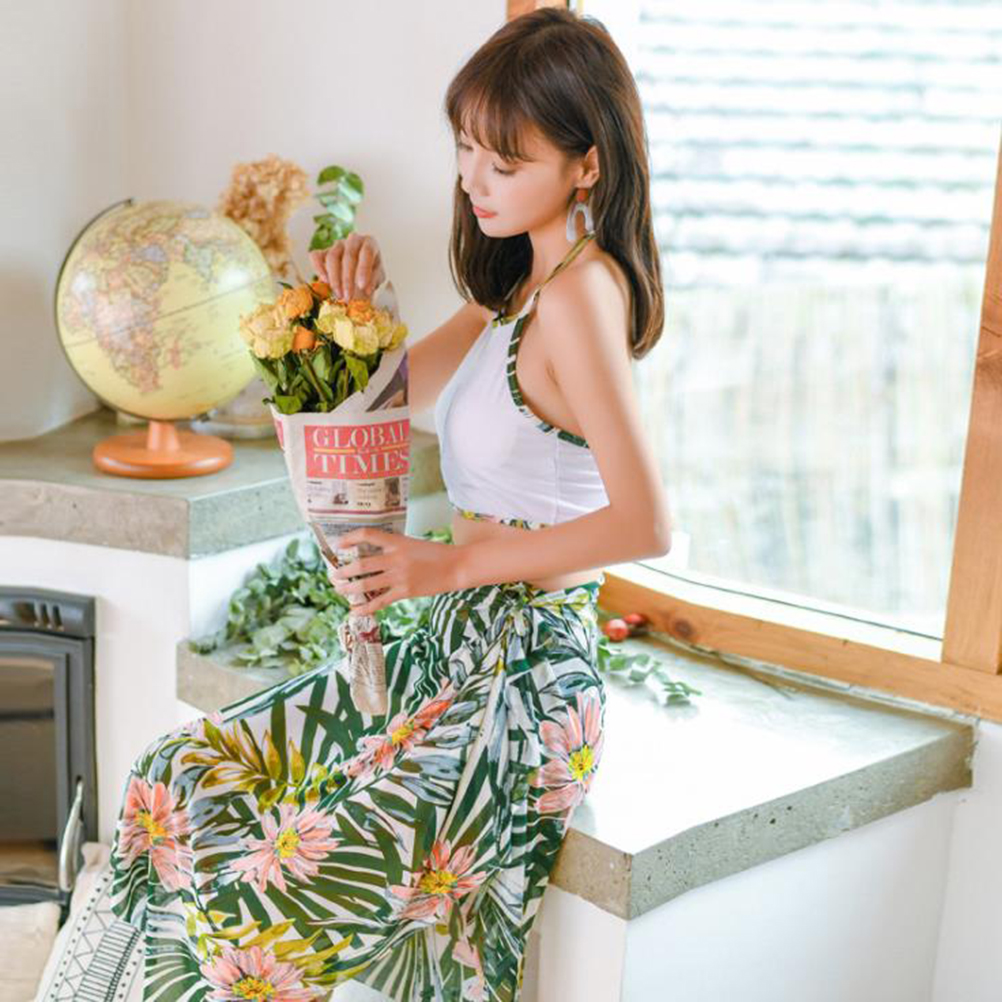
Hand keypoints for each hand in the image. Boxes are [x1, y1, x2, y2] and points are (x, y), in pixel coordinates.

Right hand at [309, 232, 385, 300]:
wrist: (360, 274)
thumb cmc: (371, 274)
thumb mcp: (378, 278)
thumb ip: (374, 281)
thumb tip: (366, 290)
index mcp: (369, 243)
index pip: (366, 251)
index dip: (364, 269)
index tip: (362, 286)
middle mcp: (353, 240)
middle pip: (348, 256)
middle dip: (348, 279)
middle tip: (349, 297)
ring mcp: (337, 245)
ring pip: (332, 257)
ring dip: (335, 278)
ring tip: (339, 295)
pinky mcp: (324, 252)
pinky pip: (316, 256)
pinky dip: (318, 268)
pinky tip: (324, 281)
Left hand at [327, 527, 460, 616]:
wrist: (457, 566)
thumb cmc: (436, 554)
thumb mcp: (412, 544)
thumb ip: (393, 548)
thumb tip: (371, 556)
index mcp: (397, 541)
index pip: (368, 535)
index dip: (350, 538)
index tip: (338, 545)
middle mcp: (396, 558)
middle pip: (361, 564)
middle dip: (343, 572)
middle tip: (333, 575)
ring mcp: (400, 576)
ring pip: (366, 584)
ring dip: (348, 589)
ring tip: (339, 590)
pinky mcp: (405, 592)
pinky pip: (379, 601)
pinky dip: (364, 607)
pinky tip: (354, 610)